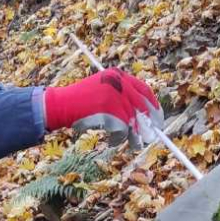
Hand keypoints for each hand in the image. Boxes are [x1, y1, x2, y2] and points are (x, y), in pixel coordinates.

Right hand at [44, 69, 162, 144]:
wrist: (62, 105)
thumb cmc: (80, 102)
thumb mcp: (103, 91)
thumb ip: (121, 97)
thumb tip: (143, 117)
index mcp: (119, 75)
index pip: (144, 90)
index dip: (153, 105)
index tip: (157, 117)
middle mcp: (119, 83)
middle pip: (143, 106)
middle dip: (149, 124)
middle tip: (152, 136)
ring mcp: (115, 97)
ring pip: (134, 121)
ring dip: (133, 136)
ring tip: (131, 144)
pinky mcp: (111, 112)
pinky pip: (123, 131)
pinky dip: (119, 139)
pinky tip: (112, 141)